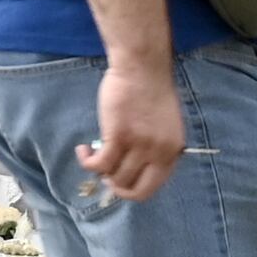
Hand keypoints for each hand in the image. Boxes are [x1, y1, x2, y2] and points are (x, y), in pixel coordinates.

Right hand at [81, 61, 185, 202]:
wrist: (143, 67)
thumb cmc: (152, 91)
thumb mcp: (164, 126)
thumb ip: (155, 148)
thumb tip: (133, 167)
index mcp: (172, 151)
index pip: (150, 188)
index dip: (130, 189)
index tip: (119, 179)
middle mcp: (158, 152)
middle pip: (130, 188)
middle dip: (113, 185)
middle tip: (104, 171)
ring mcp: (139, 145)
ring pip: (113, 177)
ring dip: (99, 170)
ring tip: (93, 153)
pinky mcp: (118, 136)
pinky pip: (98, 164)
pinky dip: (87, 161)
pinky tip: (83, 149)